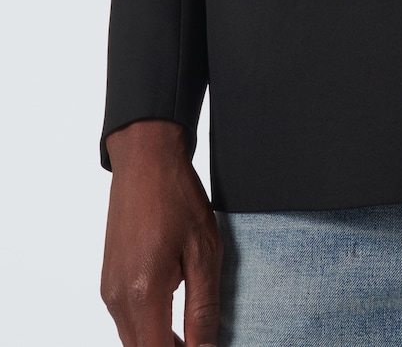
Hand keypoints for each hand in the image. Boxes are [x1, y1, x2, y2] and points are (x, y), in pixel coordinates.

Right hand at [101, 120, 221, 346]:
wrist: (145, 160)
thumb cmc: (177, 197)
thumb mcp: (204, 252)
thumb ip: (203, 309)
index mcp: (142, 294)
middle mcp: (117, 299)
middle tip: (203, 339)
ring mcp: (109, 291)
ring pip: (134, 338)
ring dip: (161, 340)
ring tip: (194, 331)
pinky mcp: (109, 281)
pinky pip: (128, 319)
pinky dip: (150, 324)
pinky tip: (176, 311)